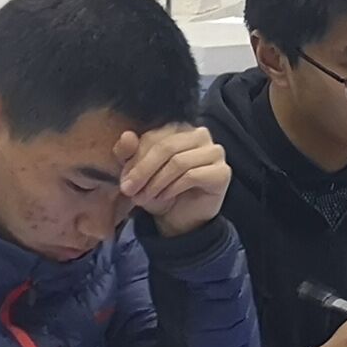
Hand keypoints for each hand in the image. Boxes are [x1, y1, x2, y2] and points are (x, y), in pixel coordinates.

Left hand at [114, 123, 232, 235]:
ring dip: (157, 183)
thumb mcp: (136, 172)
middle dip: (144, 172)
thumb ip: (127, 153)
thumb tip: (127, 136)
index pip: (153, 137)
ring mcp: (215, 152)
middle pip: (166, 148)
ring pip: (178, 162)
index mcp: (178, 128)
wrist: (179, 218)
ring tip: (147, 197)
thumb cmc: (159, 190)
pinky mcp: (222, 172)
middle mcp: (200, 135)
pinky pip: (193, 176)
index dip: (135, 160)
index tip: (125, 183)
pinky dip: (173, 188)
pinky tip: (165, 197)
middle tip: (130, 191)